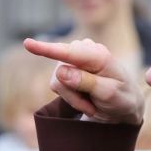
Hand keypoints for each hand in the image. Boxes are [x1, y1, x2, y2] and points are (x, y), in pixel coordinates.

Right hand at [24, 37, 143, 124]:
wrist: (123, 106)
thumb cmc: (121, 99)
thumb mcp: (109, 94)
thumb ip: (86, 82)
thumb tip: (61, 71)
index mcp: (98, 54)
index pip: (69, 52)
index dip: (47, 49)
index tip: (27, 44)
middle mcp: (83, 50)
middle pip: (60, 74)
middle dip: (73, 94)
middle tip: (93, 104)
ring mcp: (73, 59)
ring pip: (57, 82)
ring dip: (72, 98)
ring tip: (91, 102)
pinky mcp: (66, 69)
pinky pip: (56, 86)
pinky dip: (70, 98)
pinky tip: (85, 99)